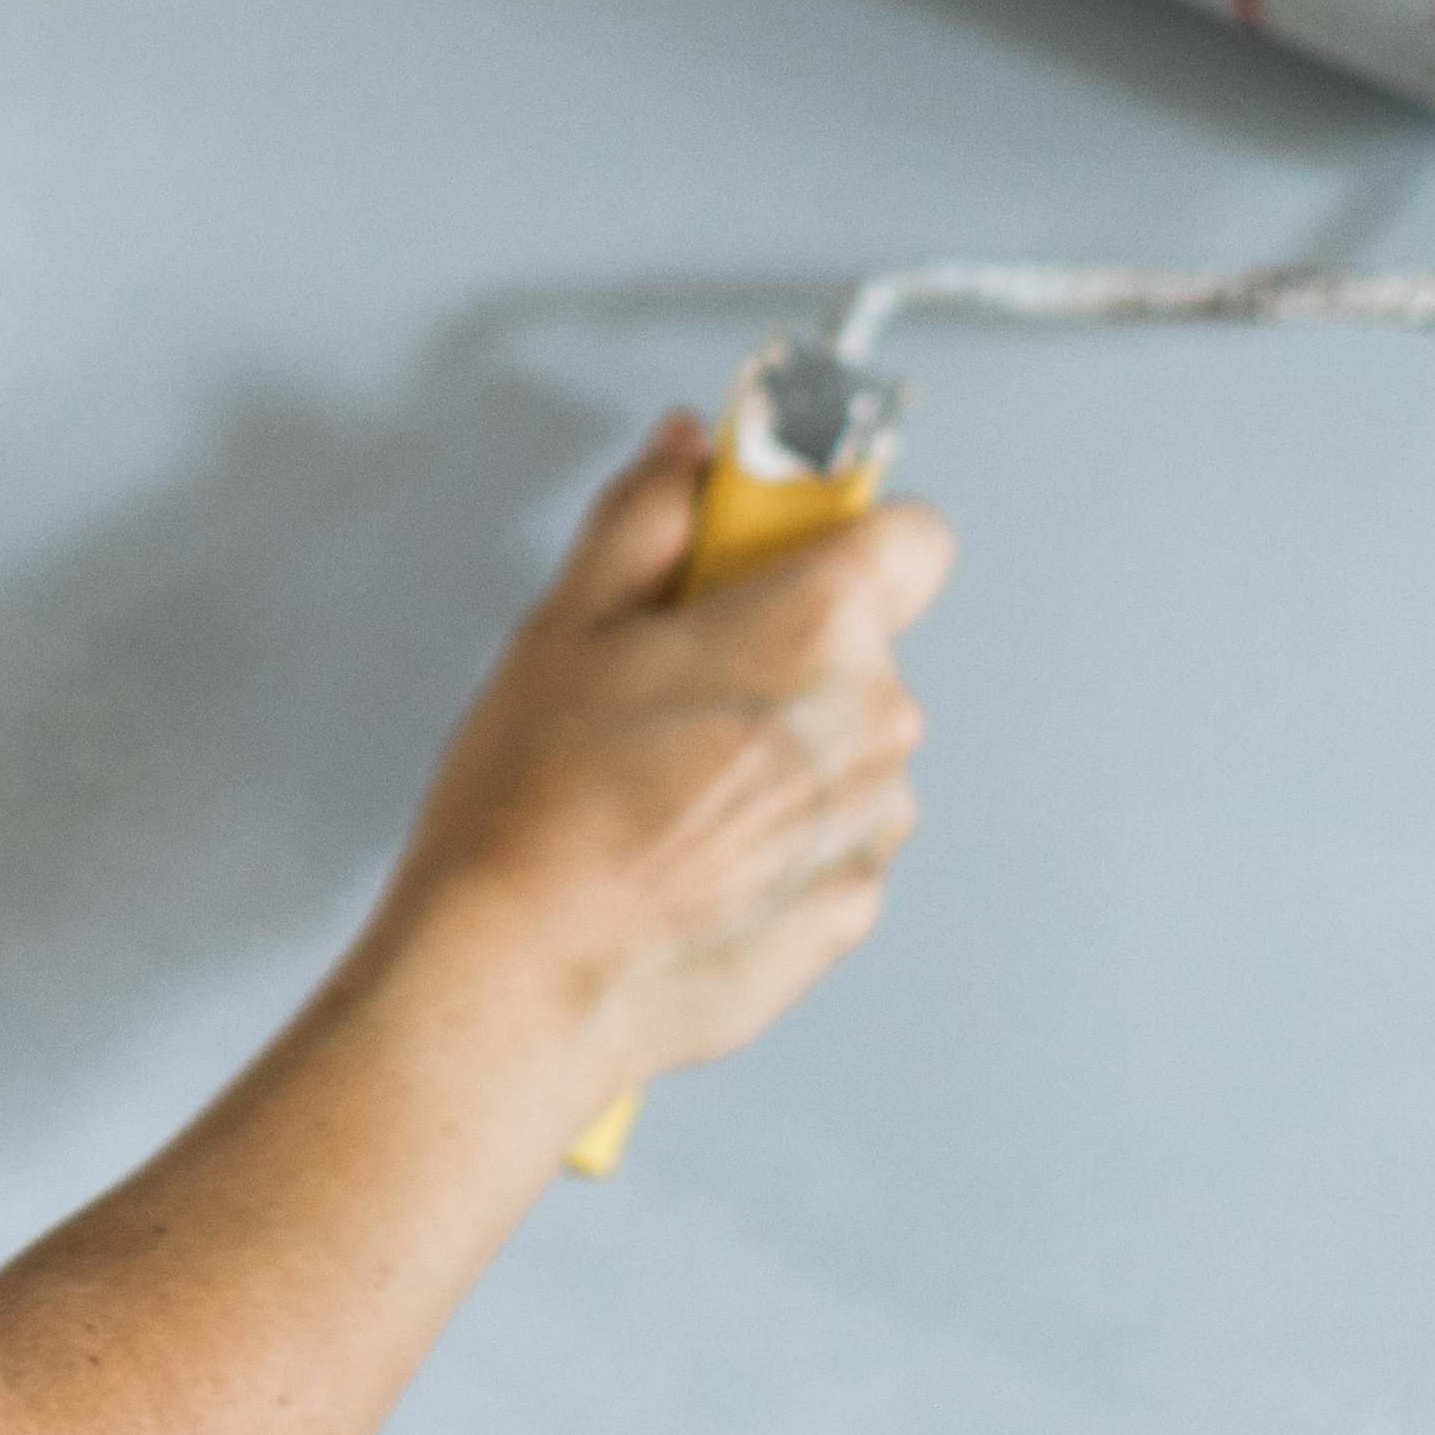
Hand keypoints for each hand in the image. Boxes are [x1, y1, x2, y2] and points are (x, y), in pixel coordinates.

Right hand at [371, 414, 951, 1134]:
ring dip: (781, 747)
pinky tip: (684, 849)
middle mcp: (874, 720)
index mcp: (818, 625)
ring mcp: (872, 824)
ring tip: (661, 781)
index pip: (911, 534)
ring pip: (847, 744)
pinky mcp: (852, 909)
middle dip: (781, 646)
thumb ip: (650, 514)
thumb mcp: (567, 620)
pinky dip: (776, 834)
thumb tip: (687, 456)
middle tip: (667, 679)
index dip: (836, 534)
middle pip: (862, 643)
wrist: (524, 978)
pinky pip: (832, 834)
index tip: (769, 547)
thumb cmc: (537, 808)